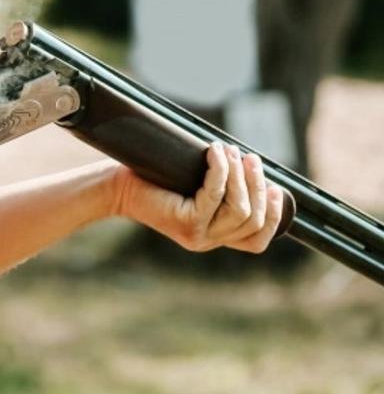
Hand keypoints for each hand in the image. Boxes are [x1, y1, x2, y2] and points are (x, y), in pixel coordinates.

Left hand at [113, 142, 283, 252]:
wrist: (119, 188)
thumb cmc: (156, 181)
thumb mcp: (195, 187)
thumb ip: (222, 188)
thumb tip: (253, 167)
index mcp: (214, 237)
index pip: (256, 241)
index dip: (273, 216)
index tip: (275, 188)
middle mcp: (207, 242)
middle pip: (253, 220)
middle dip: (257, 185)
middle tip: (250, 158)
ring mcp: (197, 236)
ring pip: (239, 209)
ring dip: (241, 177)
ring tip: (232, 151)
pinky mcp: (185, 223)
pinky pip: (215, 195)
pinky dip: (221, 171)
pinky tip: (215, 152)